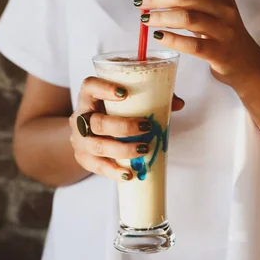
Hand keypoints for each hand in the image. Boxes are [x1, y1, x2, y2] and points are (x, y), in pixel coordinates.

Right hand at [68, 76, 183, 180]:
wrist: (87, 132)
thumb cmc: (112, 112)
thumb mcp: (126, 101)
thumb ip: (153, 97)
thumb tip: (179, 104)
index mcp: (89, 97)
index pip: (90, 86)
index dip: (104, 88)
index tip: (124, 93)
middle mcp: (80, 117)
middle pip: (97, 122)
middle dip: (124, 127)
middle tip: (146, 127)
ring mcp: (79, 139)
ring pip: (98, 145)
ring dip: (123, 149)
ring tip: (144, 149)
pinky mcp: (84, 158)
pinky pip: (98, 166)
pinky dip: (114, 171)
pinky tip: (129, 173)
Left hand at [135, 0, 259, 86]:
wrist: (245, 61)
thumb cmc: (220, 31)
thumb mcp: (211, 7)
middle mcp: (225, 7)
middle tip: (140, 4)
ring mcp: (224, 30)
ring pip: (186, 17)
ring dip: (160, 17)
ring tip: (146, 20)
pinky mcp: (219, 52)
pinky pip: (192, 44)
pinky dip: (171, 39)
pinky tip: (158, 36)